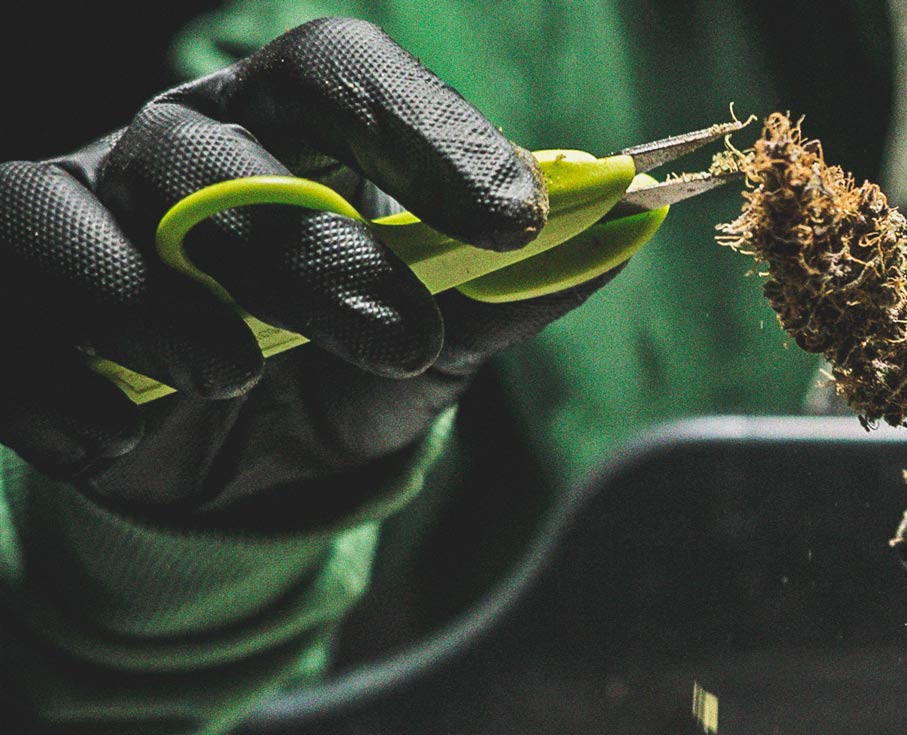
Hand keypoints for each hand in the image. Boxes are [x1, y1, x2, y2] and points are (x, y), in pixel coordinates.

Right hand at [0, 18, 607, 513]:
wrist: (249, 462)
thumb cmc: (350, 364)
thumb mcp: (444, 339)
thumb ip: (514, 290)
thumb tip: (624, 229)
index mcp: (292, 124)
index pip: (342, 72)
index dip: (426, 130)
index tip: (516, 217)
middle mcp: (181, 147)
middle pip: (219, 153)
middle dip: (313, 248)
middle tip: (401, 335)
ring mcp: (81, 214)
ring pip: (84, 217)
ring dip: (167, 306)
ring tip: (238, 377)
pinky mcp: (15, 300)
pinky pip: (10, 312)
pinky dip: (62, 386)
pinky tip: (123, 437)